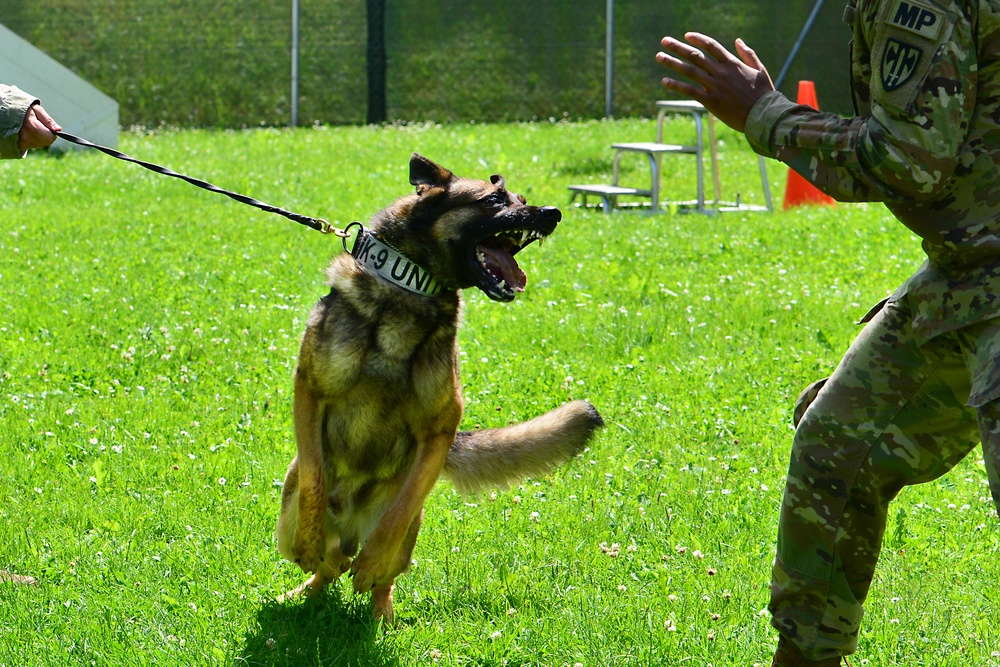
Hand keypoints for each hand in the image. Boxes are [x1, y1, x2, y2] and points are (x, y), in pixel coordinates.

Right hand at [18, 103, 60, 151]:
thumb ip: (48, 120)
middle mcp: (27, 138)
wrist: (6, 112)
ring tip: (31, 128)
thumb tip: (59, 130)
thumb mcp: (36, 110)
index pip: (50, 138)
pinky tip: (28, 133)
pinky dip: (33, 141)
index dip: (52, 132)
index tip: (46, 126)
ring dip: (39, 138)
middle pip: (46, 142)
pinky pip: (33, 146)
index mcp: (32, 128)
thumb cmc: (23, 109)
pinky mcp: (20, 146)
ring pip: (40, 144)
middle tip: (38, 125)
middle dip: (46, 135)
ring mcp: (22, 143)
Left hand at [656, 32, 773, 132]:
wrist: (763, 115)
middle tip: (664, 41)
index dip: (697, 39)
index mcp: (732, 63)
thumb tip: (737, 40)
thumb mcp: (759, 69)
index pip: (711, 45)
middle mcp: (720, 72)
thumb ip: (748, 53)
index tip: (686, 36)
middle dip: (678, 47)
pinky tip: (664, 81)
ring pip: (689, 71)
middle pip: (695, 55)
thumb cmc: (763, 93)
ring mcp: (714, 86)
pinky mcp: (710, 101)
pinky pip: (690, 91)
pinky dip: (676, 86)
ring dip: (672, 63)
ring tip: (659, 56)